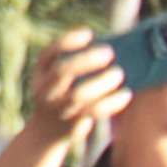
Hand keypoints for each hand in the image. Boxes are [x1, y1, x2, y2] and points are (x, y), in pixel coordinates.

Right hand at [17, 30, 129, 166]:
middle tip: (109, 53)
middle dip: (87, 59)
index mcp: (40, 76)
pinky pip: (94, 111)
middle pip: (62, 70)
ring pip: (78, 94)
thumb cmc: (63, 96)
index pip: (48, 55)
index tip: (89, 34)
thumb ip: (77, 64)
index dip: (67, 42)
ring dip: (102, 81)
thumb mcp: (59, 80)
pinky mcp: (73, 123)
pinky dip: (113, 102)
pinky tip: (126, 94)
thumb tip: (117, 46)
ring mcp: (57, 108)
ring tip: (119, 73)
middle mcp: (44, 91)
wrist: (48, 132)